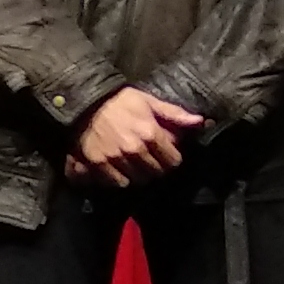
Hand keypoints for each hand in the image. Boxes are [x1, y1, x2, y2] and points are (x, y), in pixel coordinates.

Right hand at [68, 86, 204, 183]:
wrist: (84, 102)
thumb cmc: (119, 100)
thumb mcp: (149, 101)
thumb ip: (174, 114)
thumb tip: (199, 121)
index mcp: (150, 133)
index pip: (173, 160)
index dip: (173, 158)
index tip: (167, 154)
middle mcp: (134, 149)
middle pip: (157, 172)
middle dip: (158, 167)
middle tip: (152, 159)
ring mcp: (115, 158)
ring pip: (138, 180)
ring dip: (140, 174)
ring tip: (136, 165)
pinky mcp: (98, 164)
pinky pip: (117, 182)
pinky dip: (121, 178)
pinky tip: (121, 169)